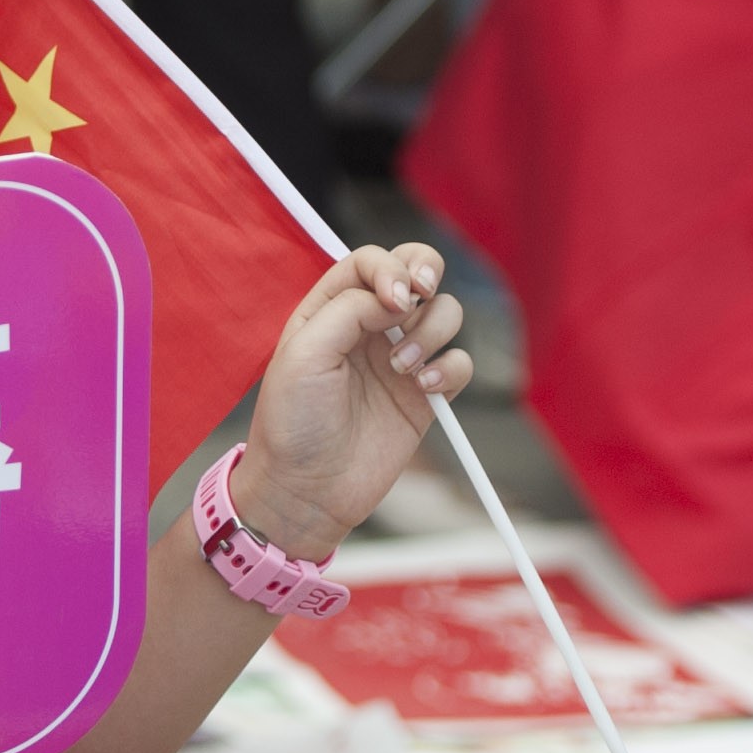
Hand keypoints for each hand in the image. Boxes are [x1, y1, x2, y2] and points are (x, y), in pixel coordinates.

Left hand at [229, 243, 471, 562]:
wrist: (306, 490)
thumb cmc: (293, 422)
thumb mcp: (304, 353)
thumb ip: (350, 309)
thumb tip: (399, 296)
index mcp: (331, 308)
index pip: (371, 261)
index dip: (390, 268)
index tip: (393, 301)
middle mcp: (369, 326)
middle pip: (416, 270)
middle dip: (426, 272)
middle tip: (418, 298)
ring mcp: (400, 358)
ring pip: (444, 312)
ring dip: (432, 331)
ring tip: (402, 369)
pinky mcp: (424, 395)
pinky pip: (458, 363)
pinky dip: (449, 368)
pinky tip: (423, 389)